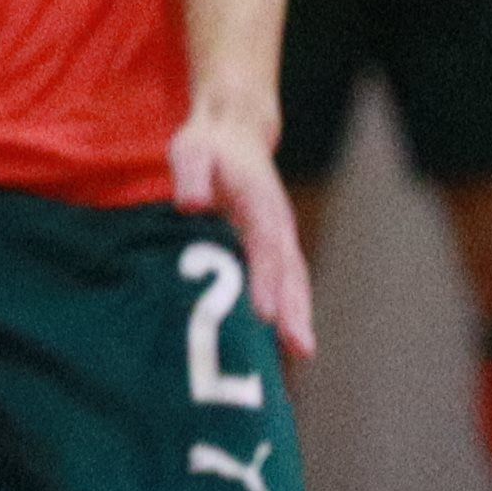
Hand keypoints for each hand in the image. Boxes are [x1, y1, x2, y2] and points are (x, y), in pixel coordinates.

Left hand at [168, 101, 313, 361]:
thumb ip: (192, 176)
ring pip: (294, 281)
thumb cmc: (208, 148)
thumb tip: (190, 205)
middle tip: (297, 347)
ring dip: (298, 317)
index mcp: (260, 202)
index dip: (266, 281)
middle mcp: (277, 224)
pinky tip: (283, 347)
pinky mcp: (274, 250)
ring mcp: (280, 238)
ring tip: (301, 353)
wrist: (233, 137)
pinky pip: (286, 284)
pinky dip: (289, 312)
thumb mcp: (192, 151)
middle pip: (290, 272)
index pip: (265, 247)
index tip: (264, 313)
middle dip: (294, 310)